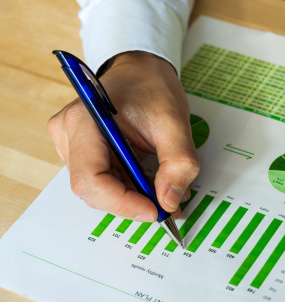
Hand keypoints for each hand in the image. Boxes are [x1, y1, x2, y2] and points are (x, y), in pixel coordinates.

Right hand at [48, 51, 198, 221]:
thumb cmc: (152, 87)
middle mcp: (68, 134)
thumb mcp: (174, 123)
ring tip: (161, 184)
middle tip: (165, 202)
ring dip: (133, 195)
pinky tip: (148, 178)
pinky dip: (128, 187)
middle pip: (94, 189)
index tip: (154, 210)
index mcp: (84, 121)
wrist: (141, 69)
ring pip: (99, 189)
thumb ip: (178, 164)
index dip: (122, 202)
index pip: (90, 179)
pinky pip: (103, 180)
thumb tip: (169, 202)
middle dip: (132, 201)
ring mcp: (71, 143)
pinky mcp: (80, 150)